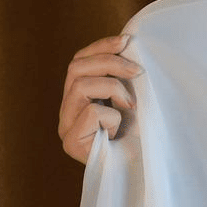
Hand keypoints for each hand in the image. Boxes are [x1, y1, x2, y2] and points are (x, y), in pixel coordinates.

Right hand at [58, 34, 141, 163]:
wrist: (140, 166)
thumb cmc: (139, 131)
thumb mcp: (129, 94)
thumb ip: (122, 74)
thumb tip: (128, 42)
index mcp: (78, 95)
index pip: (79, 60)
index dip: (101, 46)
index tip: (127, 40)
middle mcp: (67, 109)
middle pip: (76, 68)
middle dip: (110, 62)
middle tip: (138, 71)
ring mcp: (66, 126)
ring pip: (80, 86)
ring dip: (113, 88)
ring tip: (132, 103)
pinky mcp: (71, 142)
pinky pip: (92, 113)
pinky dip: (112, 116)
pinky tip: (118, 130)